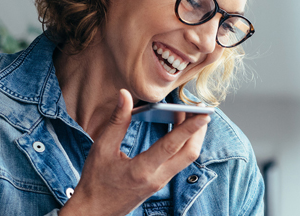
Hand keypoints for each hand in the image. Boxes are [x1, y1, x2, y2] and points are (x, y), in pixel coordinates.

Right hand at [59, 89, 208, 215]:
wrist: (95, 212)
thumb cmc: (95, 181)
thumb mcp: (101, 149)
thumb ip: (117, 121)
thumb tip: (124, 95)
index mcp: (142, 170)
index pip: (172, 145)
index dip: (190, 128)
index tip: (204, 114)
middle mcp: (157, 178)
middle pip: (190, 153)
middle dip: (199, 130)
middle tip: (201, 108)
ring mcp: (161, 182)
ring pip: (187, 158)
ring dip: (193, 136)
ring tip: (191, 114)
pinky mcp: (161, 182)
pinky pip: (179, 161)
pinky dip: (183, 143)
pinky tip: (178, 129)